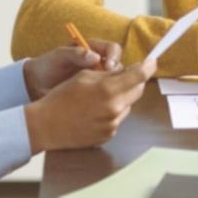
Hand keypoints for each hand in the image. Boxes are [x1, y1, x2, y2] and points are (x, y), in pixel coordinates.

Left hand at [23, 40, 121, 99]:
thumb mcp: (59, 57)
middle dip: (116, 74)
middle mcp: (99, 64)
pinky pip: (106, 95)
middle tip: (108, 82)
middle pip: (118, 66)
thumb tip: (95, 56)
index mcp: (93, 50)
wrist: (34, 85)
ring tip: (102, 94)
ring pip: (115, 82)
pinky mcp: (94, 94)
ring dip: (112, 87)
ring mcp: (97, 79)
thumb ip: (75, 53)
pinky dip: (106, 98)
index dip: (113, 57)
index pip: (112, 49)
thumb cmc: (47, 66)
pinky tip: (98, 103)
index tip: (108, 66)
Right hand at [24, 59, 155, 152]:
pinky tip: (95, 111)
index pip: (139, 75)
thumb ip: (108, 73)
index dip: (148, 66)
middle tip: (122, 77)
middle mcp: (114, 108)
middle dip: (133, 82)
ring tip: (100, 97)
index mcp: (108, 89)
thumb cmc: (61, 97)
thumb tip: (125, 71)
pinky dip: (112, 112)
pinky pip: (117, 119)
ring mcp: (112, 124)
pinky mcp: (108, 135)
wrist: (46, 125)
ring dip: (121, 98)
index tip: (152, 61)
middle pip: (138, 90)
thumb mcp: (84, 76)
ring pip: (128, 105)